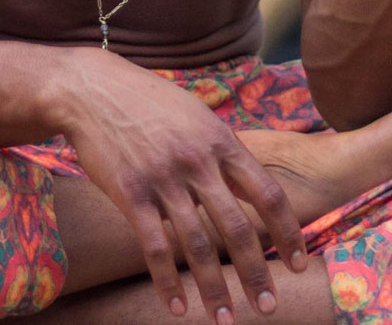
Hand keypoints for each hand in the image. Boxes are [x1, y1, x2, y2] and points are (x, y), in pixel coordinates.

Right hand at [60, 50, 307, 320]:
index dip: (288, 233)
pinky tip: (178, 308)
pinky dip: (168, 282)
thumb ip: (222, 150)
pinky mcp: (130, 193)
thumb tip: (250, 184)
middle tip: (268, 307)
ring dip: (214, 290)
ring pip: (198, 246)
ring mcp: (164, 179)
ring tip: (225, 320)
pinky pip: (156, 247)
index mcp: (221, 141)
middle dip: (256, 274)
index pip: (268, 195)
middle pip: (238, 228)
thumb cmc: (146, 102)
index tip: (299, 264)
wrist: (91, 90)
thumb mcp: (195, 115)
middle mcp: (197, 161)